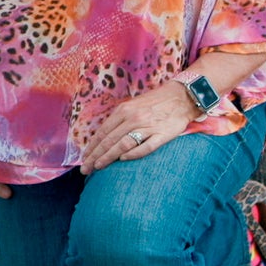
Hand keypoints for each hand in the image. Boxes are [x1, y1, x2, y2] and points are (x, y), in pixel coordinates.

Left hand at [79, 80, 197, 175]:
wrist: (181, 97)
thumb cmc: (154, 103)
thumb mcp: (132, 106)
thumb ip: (119, 119)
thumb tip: (103, 136)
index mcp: (124, 111)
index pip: (103, 132)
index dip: (92, 146)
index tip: (84, 158)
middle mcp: (133, 118)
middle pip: (109, 139)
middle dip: (95, 155)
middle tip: (85, 168)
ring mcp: (147, 126)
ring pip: (123, 144)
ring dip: (108, 156)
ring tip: (98, 167)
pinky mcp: (162, 135)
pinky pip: (146, 146)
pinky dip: (133, 153)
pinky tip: (123, 159)